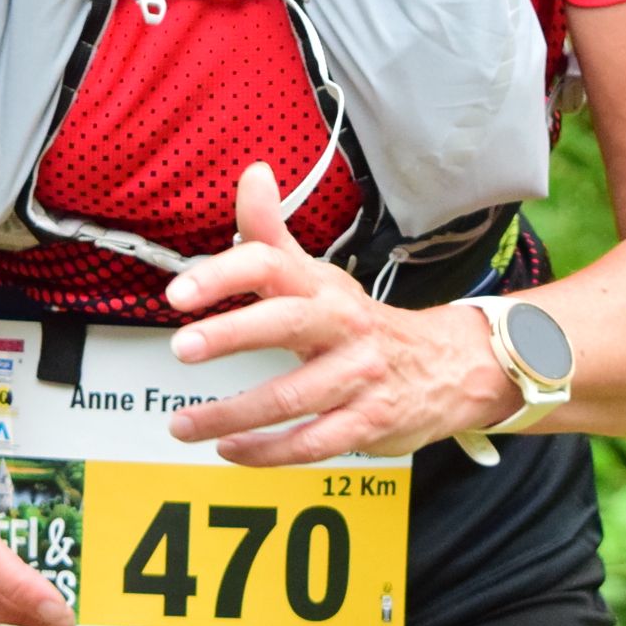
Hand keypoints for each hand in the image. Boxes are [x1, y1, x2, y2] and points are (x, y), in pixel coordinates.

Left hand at [162, 162, 520, 465]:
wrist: (447, 365)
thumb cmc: (359, 321)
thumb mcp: (317, 275)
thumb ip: (272, 232)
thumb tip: (252, 174)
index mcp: (322, 287)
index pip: (271, 265)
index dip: (224, 274)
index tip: (178, 293)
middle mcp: (342, 326)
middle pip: (286, 324)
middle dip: (231, 334)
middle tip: (180, 347)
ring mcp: (358, 376)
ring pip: (291, 397)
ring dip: (231, 414)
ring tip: (183, 423)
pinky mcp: (368, 423)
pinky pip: (311, 442)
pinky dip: (266, 451)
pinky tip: (230, 449)